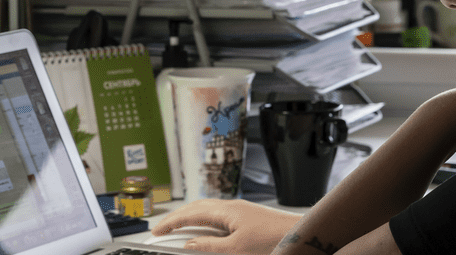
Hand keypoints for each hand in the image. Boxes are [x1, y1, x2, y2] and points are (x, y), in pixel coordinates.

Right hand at [151, 199, 300, 253]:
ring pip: (206, 209)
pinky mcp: (246, 216)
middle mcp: (231, 206)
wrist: (298, 234)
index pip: (190, 214)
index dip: (171, 222)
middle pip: (196, 207)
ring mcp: (239, 210)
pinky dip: (204, 220)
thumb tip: (189, 244)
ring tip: (178, 228)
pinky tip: (204, 229)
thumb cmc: (272, 239)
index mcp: (226, 210)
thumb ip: (209, 246)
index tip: (157, 231)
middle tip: (162, 229)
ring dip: (190, 217)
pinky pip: (217, 214)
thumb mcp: (236, 249)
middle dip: (177, 217)